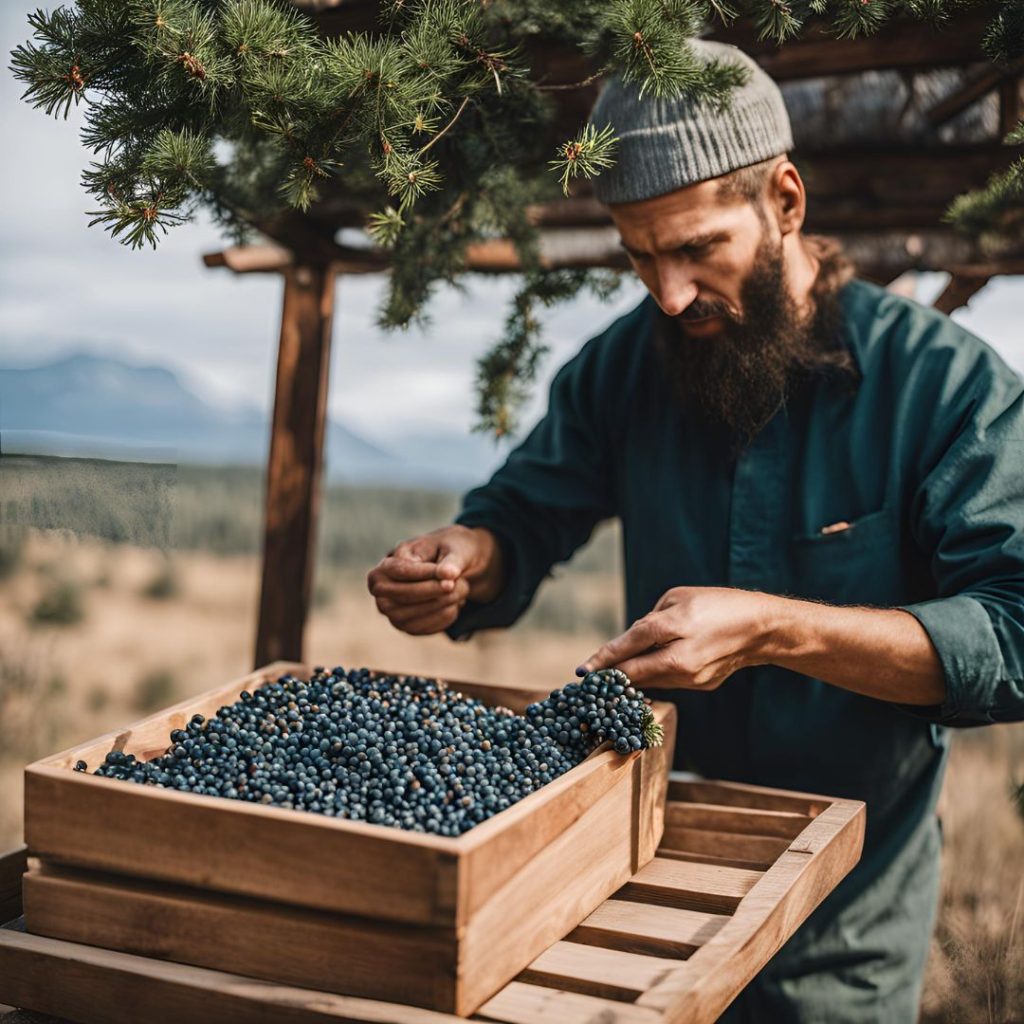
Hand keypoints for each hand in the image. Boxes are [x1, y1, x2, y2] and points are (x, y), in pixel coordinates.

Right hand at [366, 525, 503, 635]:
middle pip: (406, 596)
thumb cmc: (449, 553)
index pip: (401, 571)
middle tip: (459, 584)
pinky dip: (445, 616)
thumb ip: (451, 561)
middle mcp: (382, 591)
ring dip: (444, 603)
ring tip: (462, 589)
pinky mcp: (407, 627)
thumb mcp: (454, 549)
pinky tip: (455, 603)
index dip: (426, 573)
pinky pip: (427, 627)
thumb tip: (448, 574)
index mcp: (386, 566)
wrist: (453, 571)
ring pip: (416, 614)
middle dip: (435, 591)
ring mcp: (392, 612)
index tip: (451, 574)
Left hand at [577, 586, 776, 688]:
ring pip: (649, 680)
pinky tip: (648, 669)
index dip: (603, 659)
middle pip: (634, 673)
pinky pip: (667, 681)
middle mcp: (680, 659)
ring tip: (616, 672)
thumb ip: (650, 620)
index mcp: (673, 628)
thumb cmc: (717, 604)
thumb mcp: (677, 598)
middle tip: (593, 676)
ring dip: (632, 676)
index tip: (583, 671)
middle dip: (611, 675)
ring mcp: (691, 677)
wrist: (760, 629)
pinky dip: (654, 675)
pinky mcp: (699, 686)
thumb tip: (630, 642)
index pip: (628, 646)